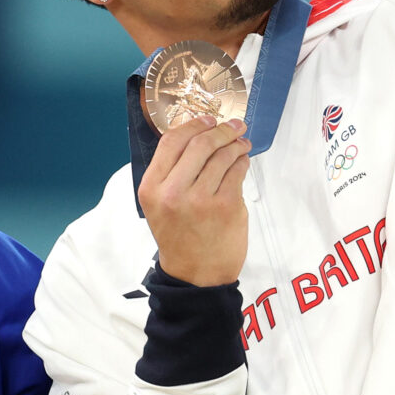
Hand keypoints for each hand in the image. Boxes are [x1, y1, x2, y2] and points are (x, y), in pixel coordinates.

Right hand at [140, 116, 250, 285]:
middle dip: (221, 129)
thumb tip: (197, 135)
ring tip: (241, 144)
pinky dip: (242, 161)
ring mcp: (201, 199)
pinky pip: (238, 171)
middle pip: (200, 143)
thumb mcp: (159, 205)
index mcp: (152, 188)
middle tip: (233, 126)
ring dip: (236, 144)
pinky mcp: (227, 206)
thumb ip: (170, 173)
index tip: (208, 119)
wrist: (195, 275)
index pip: (171, 141)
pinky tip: (242, 162)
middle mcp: (173, 192)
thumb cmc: (179, 237)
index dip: (193, 124)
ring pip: (223, 155)